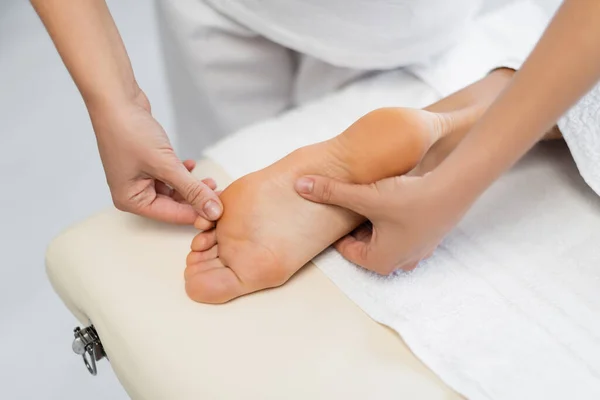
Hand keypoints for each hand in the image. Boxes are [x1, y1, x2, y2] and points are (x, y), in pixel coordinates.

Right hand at [89, 91, 222, 223]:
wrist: (115, 99)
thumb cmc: (131, 132)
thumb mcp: (166, 165)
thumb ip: (192, 189)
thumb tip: (213, 211)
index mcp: (131, 200)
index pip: (172, 215)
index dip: (197, 213)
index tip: (221, 210)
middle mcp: (132, 193)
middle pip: (173, 205)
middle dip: (196, 198)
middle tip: (219, 193)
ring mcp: (138, 178)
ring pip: (173, 190)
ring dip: (191, 185)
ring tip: (210, 180)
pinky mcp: (145, 164)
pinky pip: (168, 176)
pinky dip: (181, 173)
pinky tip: (191, 165)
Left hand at [295, 174, 469, 273]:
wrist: (454, 189)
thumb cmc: (409, 199)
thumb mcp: (365, 197)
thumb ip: (331, 192)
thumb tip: (301, 186)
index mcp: (380, 262)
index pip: (346, 249)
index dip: (337, 228)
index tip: (333, 211)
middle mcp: (399, 263)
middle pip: (364, 243)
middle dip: (356, 223)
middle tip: (350, 201)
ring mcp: (417, 251)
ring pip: (383, 235)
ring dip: (375, 218)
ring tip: (372, 196)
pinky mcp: (428, 236)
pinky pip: (401, 229)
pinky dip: (392, 216)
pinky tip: (394, 195)